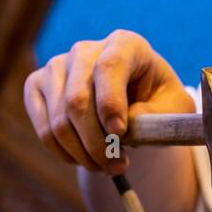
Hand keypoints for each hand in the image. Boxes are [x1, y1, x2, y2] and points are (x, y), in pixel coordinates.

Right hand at [23, 30, 193, 173]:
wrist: (134, 101)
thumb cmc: (158, 103)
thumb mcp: (174, 109)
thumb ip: (156, 116)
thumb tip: (122, 127)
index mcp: (125, 45)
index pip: (109, 67)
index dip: (111, 103)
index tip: (120, 135)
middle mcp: (85, 50)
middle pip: (78, 101)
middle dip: (98, 144)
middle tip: (117, 167)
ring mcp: (56, 66)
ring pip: (59, 121)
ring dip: (83, 155)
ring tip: (106, 166)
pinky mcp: (37, 85)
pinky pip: (44, 129)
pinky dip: (65, 153)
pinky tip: (85, 158)